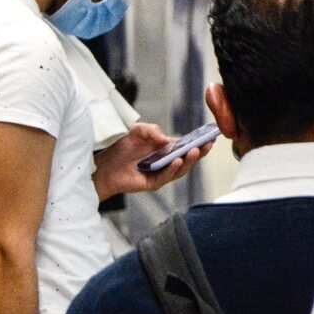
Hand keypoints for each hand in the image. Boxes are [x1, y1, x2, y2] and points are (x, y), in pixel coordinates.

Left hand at [93, 122, 211, 199]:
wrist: (104, 165)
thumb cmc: (121, 147)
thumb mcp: (137, 130)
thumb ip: (152, 130)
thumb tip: (168, 139)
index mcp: (165, 149)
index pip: (185, 146)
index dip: (197, 142)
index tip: (209, 137)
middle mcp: (165, 162)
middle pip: (187, 159)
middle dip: (198, 152)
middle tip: (207, 144)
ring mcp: (160, 174)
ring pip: (179, 169)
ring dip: (188, 161)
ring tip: (194, 151)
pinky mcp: (152, 183)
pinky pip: (165, 177)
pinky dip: (172, 169)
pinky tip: (177, 161)